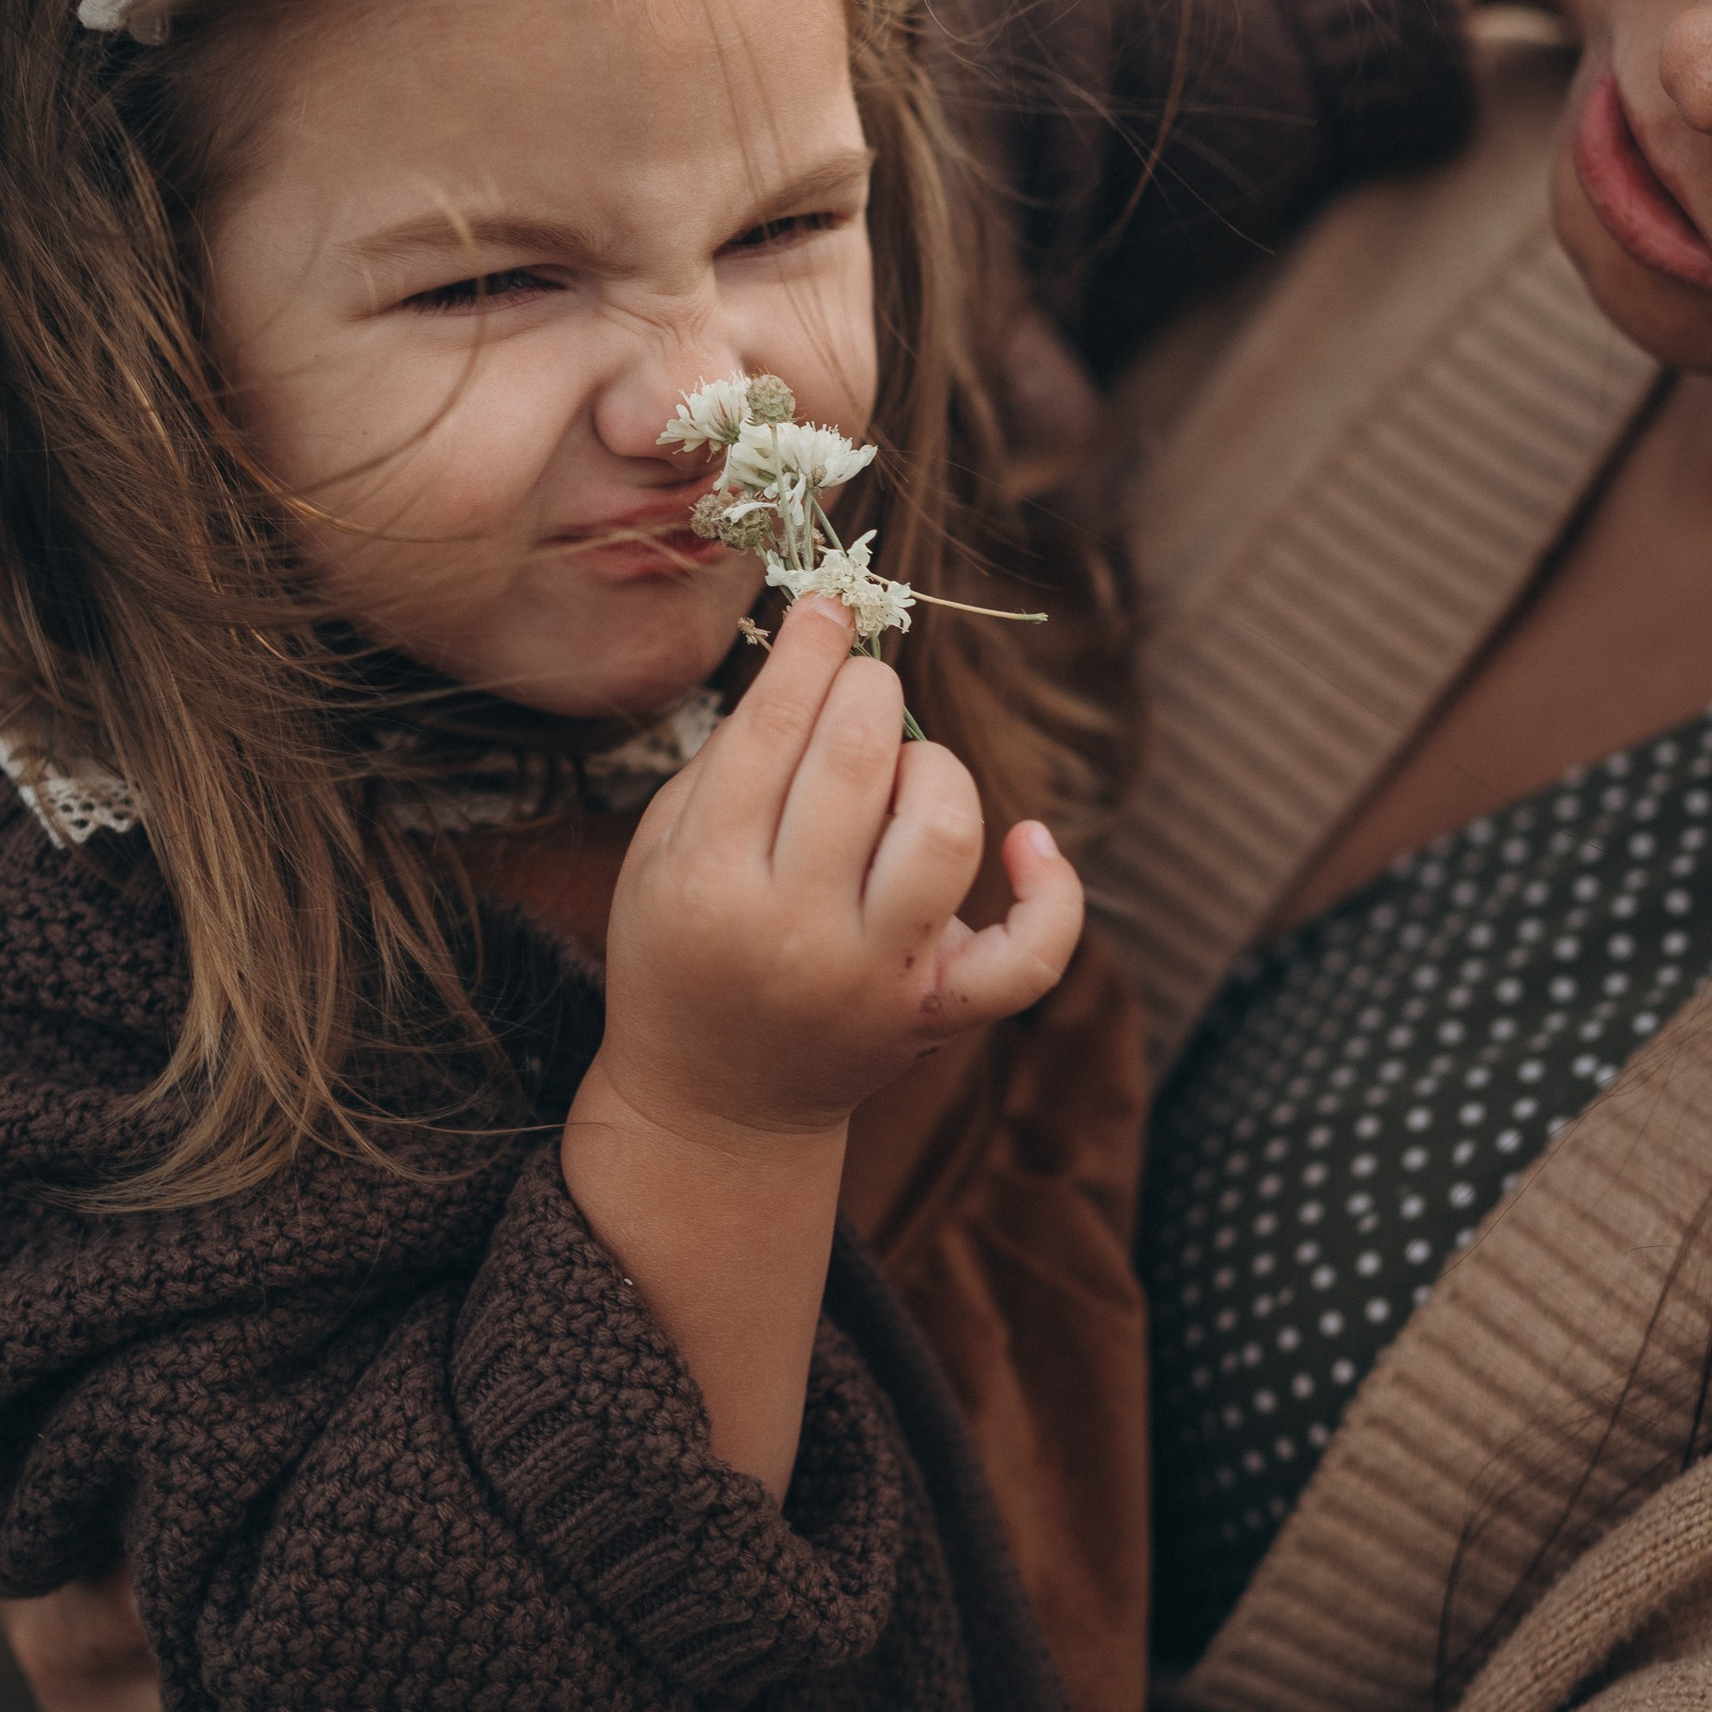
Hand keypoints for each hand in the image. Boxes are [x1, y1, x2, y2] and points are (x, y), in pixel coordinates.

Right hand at [565, 598, 1083, 1491]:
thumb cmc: (684, 948)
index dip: (810, 649)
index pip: (772, 730)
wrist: (715, 1102)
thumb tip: (821, 656)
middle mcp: (795, 933)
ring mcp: (875, 979)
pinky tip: (1032, 844)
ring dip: (935, 768)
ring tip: (902, 772)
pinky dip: (1051, 892)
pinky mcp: (939, 1016)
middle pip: (857, 761)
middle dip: (869, 690)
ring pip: (944, 831)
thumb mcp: (660, 852)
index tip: (831, 608)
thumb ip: (731, 758)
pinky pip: (1030, 955)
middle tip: (862, 682)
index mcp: (708, 882)